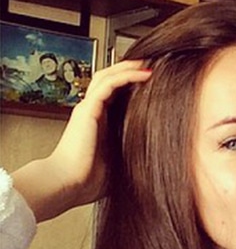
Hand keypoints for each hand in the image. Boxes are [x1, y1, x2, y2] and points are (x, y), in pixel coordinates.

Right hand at [12, 61, 151, 221]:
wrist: (68, 184)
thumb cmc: (89, 180)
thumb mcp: (119, 161)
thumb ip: (131, 151)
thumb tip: (154, 155)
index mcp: (99, 123)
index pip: (115, 94)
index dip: (131, 84)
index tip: (153, 82)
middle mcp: (92, 112)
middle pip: (109, 80)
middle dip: (129, 69)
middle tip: (151, 65)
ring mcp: (88, 108)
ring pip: (107, 76)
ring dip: (128, 67)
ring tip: (148, 64)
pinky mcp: (89, 109)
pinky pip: (109, 84)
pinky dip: (126, 75)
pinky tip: (144, 74)